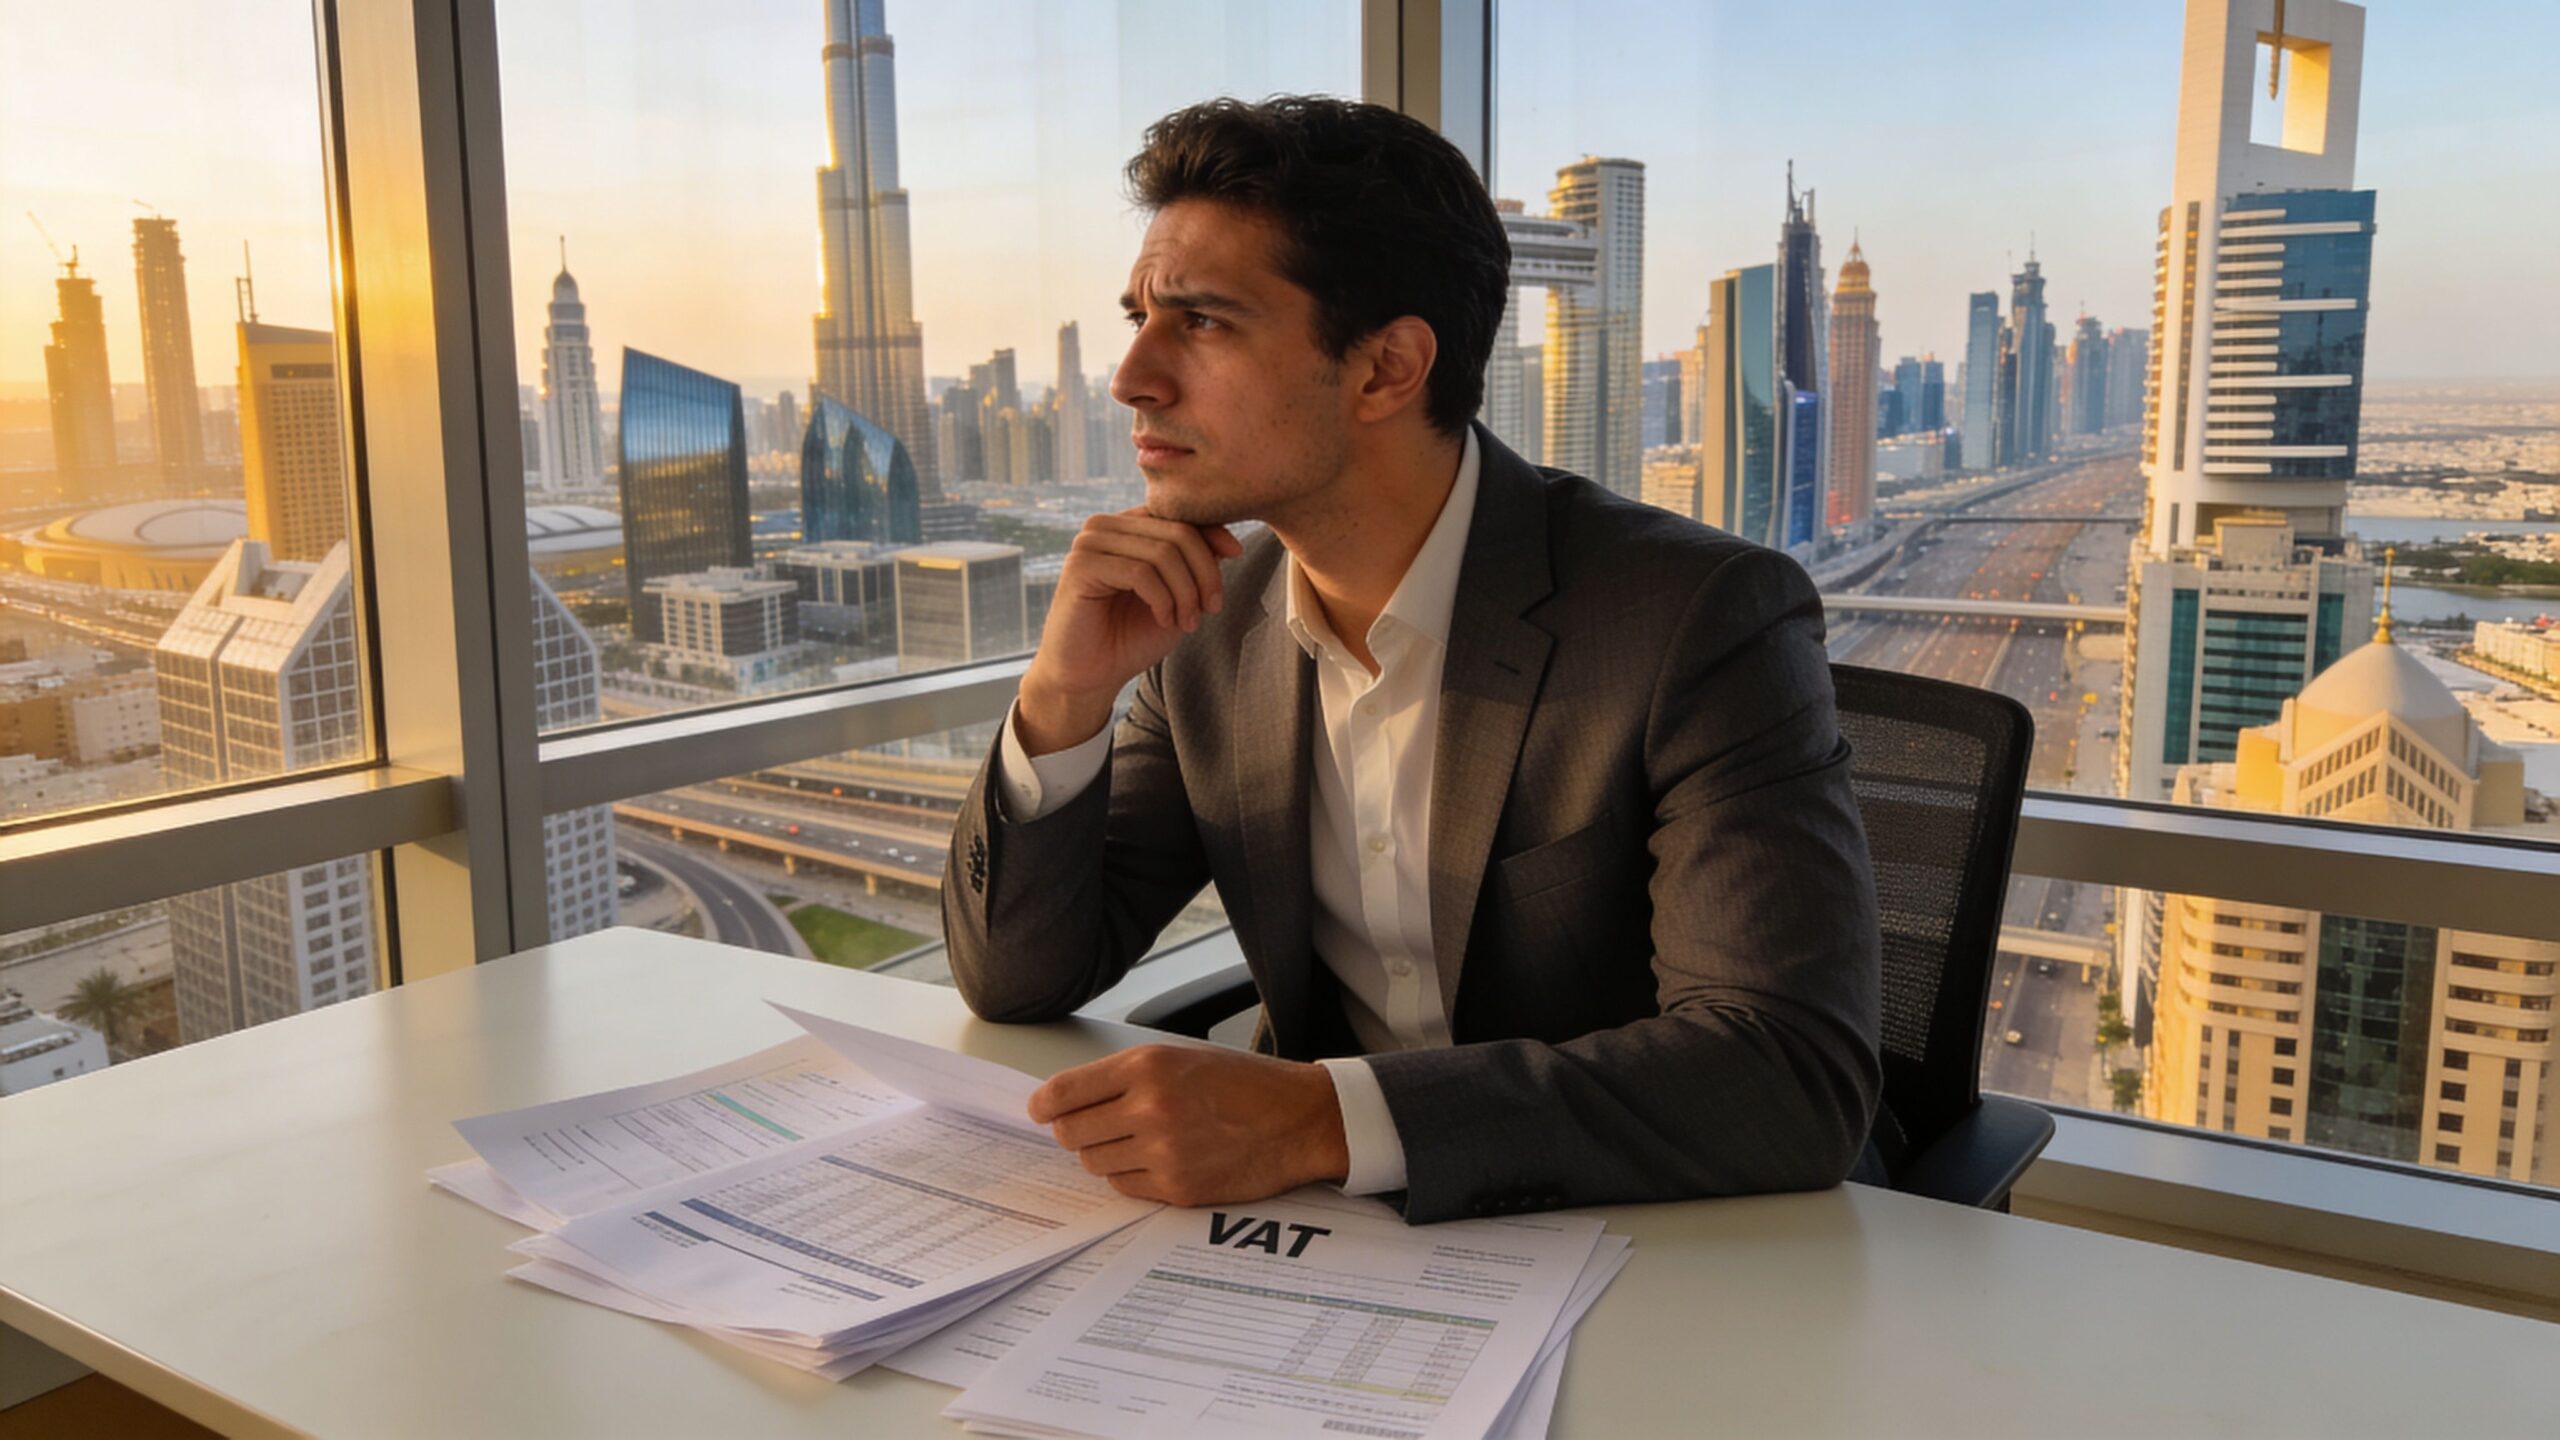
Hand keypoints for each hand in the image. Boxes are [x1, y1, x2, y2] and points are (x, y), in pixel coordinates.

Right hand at [1016, 509, 1242, 753]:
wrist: (1090, 676)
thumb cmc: (1131, 637)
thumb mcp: (1176, 596)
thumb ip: (1195, 565)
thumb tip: (1228, 541)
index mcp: (1127, 525)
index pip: (1180, 514)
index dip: (1213, 533)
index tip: (1236, 556)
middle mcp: (1105, 526)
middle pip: (1177, 532)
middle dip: (1204, 573)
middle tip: (1211, 608)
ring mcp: (1089, 543)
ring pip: (1163, 553)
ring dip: (1186, 593)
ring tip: (1187, 622)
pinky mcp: (1080, 566)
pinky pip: (1141, 573)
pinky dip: (1163, 600)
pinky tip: (1164, 621)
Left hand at [1029, 1044, 1349, 1207]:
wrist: (1299, 1120)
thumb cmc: (1245, 1084)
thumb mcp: (1182, 1058)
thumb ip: (1127, 1076)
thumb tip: (1071, 1098)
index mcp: (1148, 1068)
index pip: (1065, 1092)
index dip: (1044, 1104)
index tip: (1039, 1110)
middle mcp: (1149, 1109)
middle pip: (1071, 1133)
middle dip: (1074, 1131)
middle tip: (1091, 1127)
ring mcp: (1162, 1153)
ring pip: (1094, 1163)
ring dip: (1103, 1154)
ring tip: (1135, 1142)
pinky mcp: (1177, 1188)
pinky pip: (1124, 1188)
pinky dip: (1129, 1177)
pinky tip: (1156, 1160)